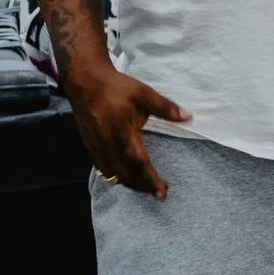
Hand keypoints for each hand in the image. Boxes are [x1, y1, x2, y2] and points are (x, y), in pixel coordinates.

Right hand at [67, 66, 190, 197]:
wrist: (85, 82)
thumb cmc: (116, 88)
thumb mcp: (144, 93)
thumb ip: (165, 107)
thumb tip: (188, 116)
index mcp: (122, 132)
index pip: (139, 163)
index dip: (151, 179)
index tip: (163, 190)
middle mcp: (107, 144)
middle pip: (126, 174)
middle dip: (143, 186)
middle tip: (159, 192)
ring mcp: (96, 147)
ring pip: (113, 174)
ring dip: (130, 183)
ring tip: (146, 187)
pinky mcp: (90, 146)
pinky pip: (104, 168)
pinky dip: (117, 176)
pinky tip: (126, 176)